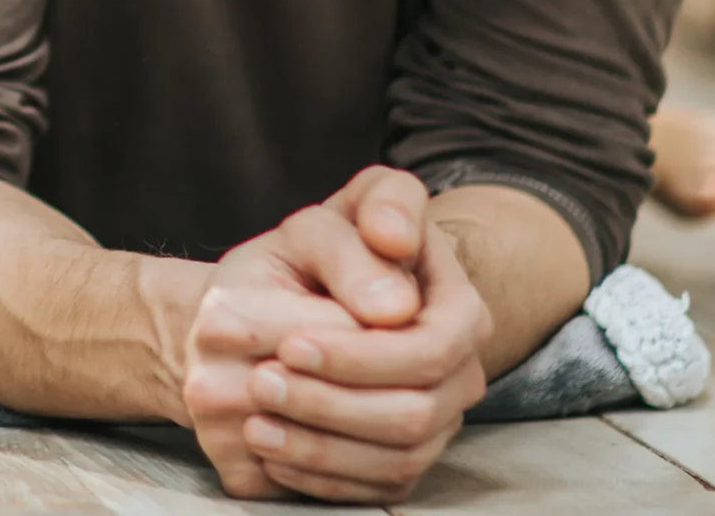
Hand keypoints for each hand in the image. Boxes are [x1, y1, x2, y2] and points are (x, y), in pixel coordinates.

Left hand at [184, 167, 486, 503]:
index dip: (362, 355)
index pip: (432, 346)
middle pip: (415, 411)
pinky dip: (321, 477)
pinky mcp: (406, 459)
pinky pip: (377, 488)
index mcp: (454, 304)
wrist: (280, 304)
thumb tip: (393, 305)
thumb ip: (351, 240)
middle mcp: (458, 369)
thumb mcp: (317, 227)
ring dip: (321, 446)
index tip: (289, 344)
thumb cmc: (307, 258)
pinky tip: (272, 453)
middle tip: (260, 383)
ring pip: (397, 457)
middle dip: (332, 402)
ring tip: (256, 424)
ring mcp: (437, 420)